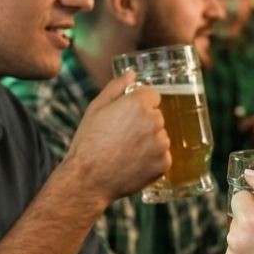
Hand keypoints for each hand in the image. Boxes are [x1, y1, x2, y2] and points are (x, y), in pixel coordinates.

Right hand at [64, 71, 169, 200]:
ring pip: (161, 136)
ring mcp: (161, 143)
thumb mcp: (95, 109)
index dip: (139, 105)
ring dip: (150, 141)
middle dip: (144, 123)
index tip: (127, 116)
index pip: (152, 95)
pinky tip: (133, 163)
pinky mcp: (165, 163)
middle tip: (122, 137)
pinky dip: (152, 159)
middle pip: (157, 116)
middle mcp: (154, 121)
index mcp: (138, 104)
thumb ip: (116, 87)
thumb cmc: (88, 143)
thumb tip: (131, 73)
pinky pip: (163, 156)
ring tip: (126, 151)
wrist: (88, 179)